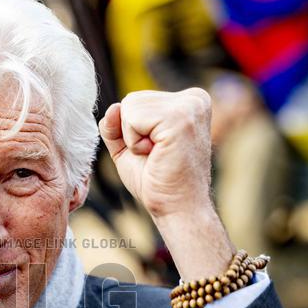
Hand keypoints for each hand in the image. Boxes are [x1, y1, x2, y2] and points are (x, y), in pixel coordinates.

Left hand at [99, 88, 233, 280]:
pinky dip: (134, 142)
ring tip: (157, 155)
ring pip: (129, 106)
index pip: (137, 100)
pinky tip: (156, 155)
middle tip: (156, 155)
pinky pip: (131, 117)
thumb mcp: (130, 147)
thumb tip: (112, 107)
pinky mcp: (180, 117)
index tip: (157, 151)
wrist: (178, 209)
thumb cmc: (158, 182)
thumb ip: (117, 124)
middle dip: (132, 133)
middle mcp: (195, 98)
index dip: (134, 131)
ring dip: (133, 139)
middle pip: (131, 100)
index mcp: (189, 101)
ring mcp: (190, 105)